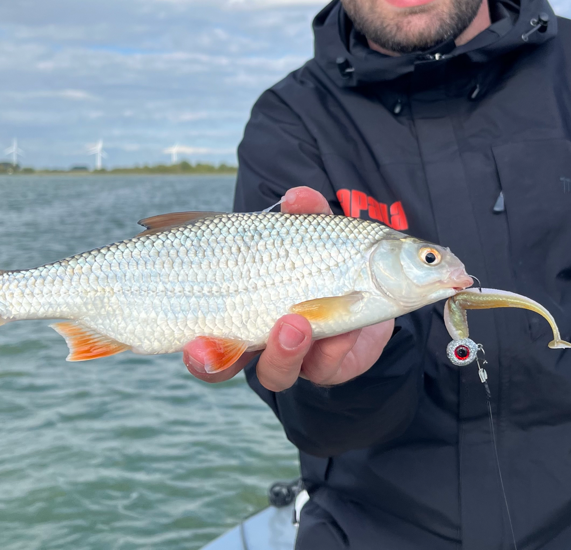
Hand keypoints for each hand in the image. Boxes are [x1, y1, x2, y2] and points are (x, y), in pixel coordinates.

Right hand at [183, 186, 395, 389]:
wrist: (378, 286)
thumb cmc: (330, 258)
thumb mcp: (316, 233)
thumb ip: (307, 215)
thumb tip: (296, 197)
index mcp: (237, 311)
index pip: (201, 340)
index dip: (195, 350)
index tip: (192, 341)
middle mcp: (256, 343)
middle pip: (221, 368)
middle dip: (214, 362)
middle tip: (213, 345)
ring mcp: (295, 359)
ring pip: (277, 374)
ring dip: (282, 352)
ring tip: (294, 324)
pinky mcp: (333, 365)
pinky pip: (328, 366)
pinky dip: (335, 345)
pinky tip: (345, 328)